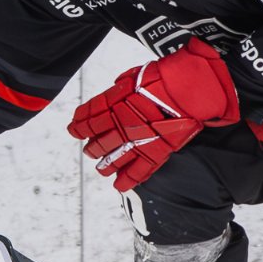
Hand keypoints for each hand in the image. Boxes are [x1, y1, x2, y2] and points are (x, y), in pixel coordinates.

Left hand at [67, 39, 240, 191]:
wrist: (188, 86)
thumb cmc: (163, 77)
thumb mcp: (133, 76)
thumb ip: (120, 88)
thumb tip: (115, 90)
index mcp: (113, 104)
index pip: (88, 119)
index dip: (79, 126)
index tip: (74, 130)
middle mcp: (120, 125)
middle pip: (98, 143)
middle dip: (92, 148)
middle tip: (91, 150)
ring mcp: (137, 141)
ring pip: (113, 160)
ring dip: (105, 165)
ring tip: (102, 168)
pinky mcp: (155, 152)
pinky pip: (138, 172)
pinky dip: (127, 180)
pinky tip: (119, 185)